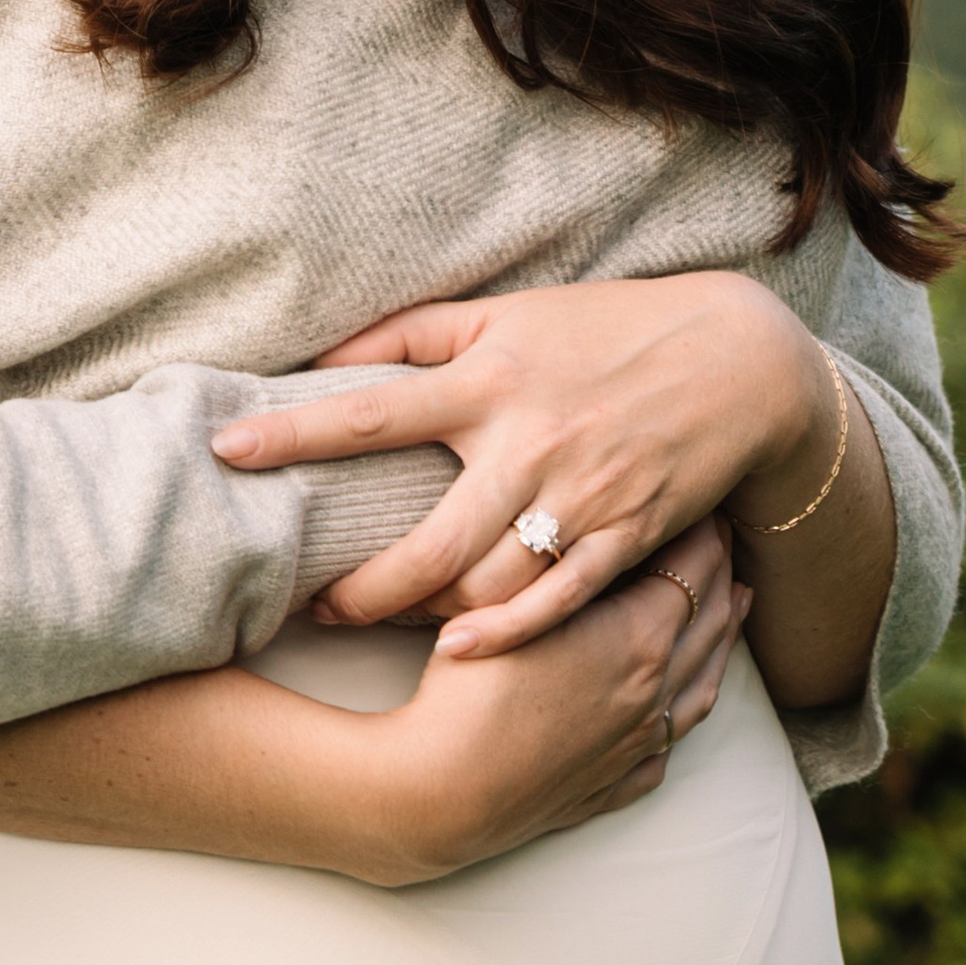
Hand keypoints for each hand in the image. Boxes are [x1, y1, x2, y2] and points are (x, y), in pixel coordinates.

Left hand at [207, 268, 834, 656]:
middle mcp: (529, 444)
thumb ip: (412, 332)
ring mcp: (581, 498)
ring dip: (425, 614)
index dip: (293, 434)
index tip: (226, 452)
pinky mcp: (627, 538)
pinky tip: (457, 651)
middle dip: (361, 585)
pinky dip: (506, 633)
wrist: (738, 362)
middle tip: (310, 604)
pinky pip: (558, 603)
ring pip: (488, 583)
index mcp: (489, 380)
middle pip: (427, 538)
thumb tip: (326, 353)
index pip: (371, 411)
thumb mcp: (506, 314)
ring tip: (372, 621)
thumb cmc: (606, 329)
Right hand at [362, 518, 745, 883]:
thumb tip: (590, 528)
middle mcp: (653, 690)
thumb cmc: (467, 688)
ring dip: (723, 639)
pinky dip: (683, 713)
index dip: (702, 530)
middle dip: (719, 572)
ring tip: (734, 607)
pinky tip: (676, 705)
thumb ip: (563, 567)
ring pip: (703, 683)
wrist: (444, 788)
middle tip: (722, 537)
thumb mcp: (516, 606)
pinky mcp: (613, 781)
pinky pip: (668, 744)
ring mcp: (638, 741)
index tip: (703, 502)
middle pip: (707, 620)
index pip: (691, 569)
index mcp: (637, 640)